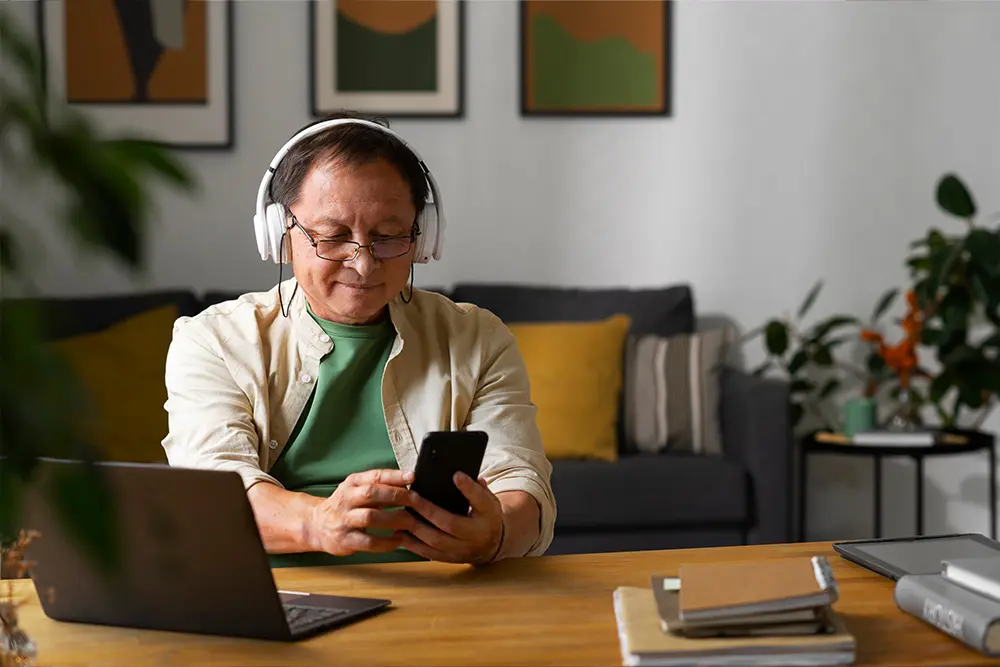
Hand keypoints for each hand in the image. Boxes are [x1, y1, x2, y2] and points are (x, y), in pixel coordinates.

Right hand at [304, 469, 421, 555]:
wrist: (316, 525)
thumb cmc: (345, 505)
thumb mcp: (357, 489)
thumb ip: (379, 485)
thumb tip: (409, 482)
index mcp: (352, 483)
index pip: (374, 476)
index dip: (394, 476)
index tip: (412, 477)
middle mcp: (346, 499)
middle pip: (371, 494)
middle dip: (396, 496)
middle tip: (416, 501)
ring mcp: (343, 520)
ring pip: (370, 517)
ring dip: (393, 519)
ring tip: (409, 521)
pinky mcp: (344, 540)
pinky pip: (368, 542)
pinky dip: (385, 542)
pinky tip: (397, 540)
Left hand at [398, 472, 503, 564]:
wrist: (492, 545)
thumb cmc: (486, 516)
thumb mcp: (488, 499)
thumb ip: (477, 488)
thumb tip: (460, 475)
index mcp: (489, 515)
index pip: (480, 500)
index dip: (469, 488)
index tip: (456, 475)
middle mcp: (476, 535)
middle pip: (451, 524)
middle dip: (428, 510)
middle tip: (411, 497)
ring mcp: (462, 550)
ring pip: (436, 541)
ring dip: (416, 529)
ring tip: (400, 516)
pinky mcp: (450, 559)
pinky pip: (429, 554)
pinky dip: (413, 545)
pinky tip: (400, 534)